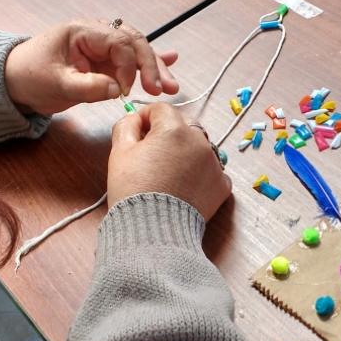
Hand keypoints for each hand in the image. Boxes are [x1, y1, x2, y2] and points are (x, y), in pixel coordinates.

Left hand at [5, 19, 178, 114]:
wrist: (14, 82)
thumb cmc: (29, 76)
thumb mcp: (55, 84)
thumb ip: (87, 87)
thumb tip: (118, 88)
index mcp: (82, 30)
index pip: (118, 42)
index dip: (128, 66)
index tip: (125, 90)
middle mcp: (96, 34)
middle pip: (133, 43)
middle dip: (151, 65)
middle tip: (163, 88)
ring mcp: (101, 48)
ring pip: (136, 53)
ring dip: (154, 69)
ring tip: (171, 86)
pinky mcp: (103, 63)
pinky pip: (129, 62)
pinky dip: (147, 65)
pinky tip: (170, 63)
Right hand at [107, 104, 231, 220]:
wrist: (154, 231)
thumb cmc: (133, 190)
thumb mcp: (119, 153)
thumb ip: (126, 126)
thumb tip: (134, 119)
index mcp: (173, 129)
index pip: (160, 109)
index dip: (145, 118)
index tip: (137, 132)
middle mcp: (199, 141)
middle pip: (182, 126)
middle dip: (167, 134)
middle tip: (151, 155)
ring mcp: (214, 163)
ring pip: (198, 147)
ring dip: (185, 152)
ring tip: (168, 173)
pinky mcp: (222, 185)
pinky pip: (211, 170)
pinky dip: (199, 174)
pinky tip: (184, 187)